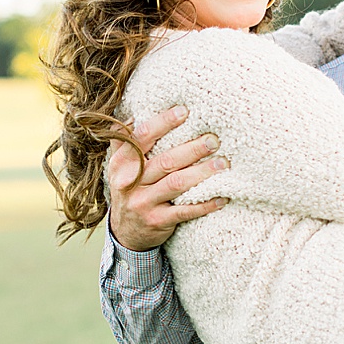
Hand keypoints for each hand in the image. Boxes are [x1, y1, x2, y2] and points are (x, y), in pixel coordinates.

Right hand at [106, 105, 229, 250]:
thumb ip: (126, 141)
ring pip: (177, 184)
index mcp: (121, 163)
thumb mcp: (120, 166)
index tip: (185, 111)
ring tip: (222, 163)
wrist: (124, 232)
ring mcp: (143, 203)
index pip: (142, 137)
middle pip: (165, 161)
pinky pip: (185, 211)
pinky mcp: (157, 221)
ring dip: (202, 173)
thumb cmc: (130, 189)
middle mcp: (129, 182)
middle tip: (214, 140)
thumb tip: (137, 111)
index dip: (163, 123)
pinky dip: (205, 204)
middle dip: (192, 149)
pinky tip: (222, 196)